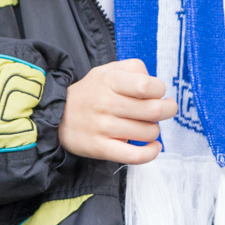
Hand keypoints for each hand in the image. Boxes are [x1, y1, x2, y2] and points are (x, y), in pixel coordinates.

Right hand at [57, 59, 175, 163]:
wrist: (57, 114)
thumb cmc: (93, 91)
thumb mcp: (109, 70)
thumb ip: (134, 69)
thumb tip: (155, 84)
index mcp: (110, 81)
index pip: (148, 86)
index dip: (160, 90)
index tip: (158, 93)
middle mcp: (106, 103)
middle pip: (154, 111)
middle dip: (168, 110)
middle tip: (165, 109)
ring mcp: (102, 127)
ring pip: (148, 132)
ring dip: (155, 129)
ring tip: (147, 125)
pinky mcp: (100, 148)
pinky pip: (134, 156)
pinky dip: (150, 153)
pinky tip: (153, 146)